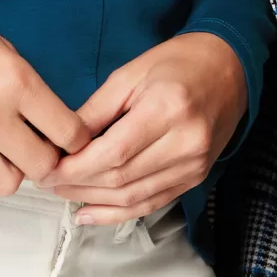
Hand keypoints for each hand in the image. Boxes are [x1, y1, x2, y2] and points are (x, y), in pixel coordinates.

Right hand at [0, 0, 90, 198]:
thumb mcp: (6, 52)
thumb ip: (31, 93)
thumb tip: (54, 129)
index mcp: (15, 81)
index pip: (69, 133)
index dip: (77, 140)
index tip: (71, 140)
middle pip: (43, 167)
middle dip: (47, 159)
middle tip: (38, 148)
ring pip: (8, 184)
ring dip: (11, 171)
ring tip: (2, 151)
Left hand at [36, 33, 247, 224]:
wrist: (230, 69)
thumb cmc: (180, 63)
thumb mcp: (130, 74)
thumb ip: (95, 110)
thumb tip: (62, 141)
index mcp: (167, 108)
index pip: (113, 153)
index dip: (75, 168)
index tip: (47, 169)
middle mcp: (185, 142)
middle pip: (121, 179)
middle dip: (78, 185)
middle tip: (47, 182)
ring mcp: (194, 165)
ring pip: (134, 197)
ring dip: (94, 201)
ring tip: (63, 194)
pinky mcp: (195, 177)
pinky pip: (152, 203)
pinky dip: (118, 213)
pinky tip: (90, 212)